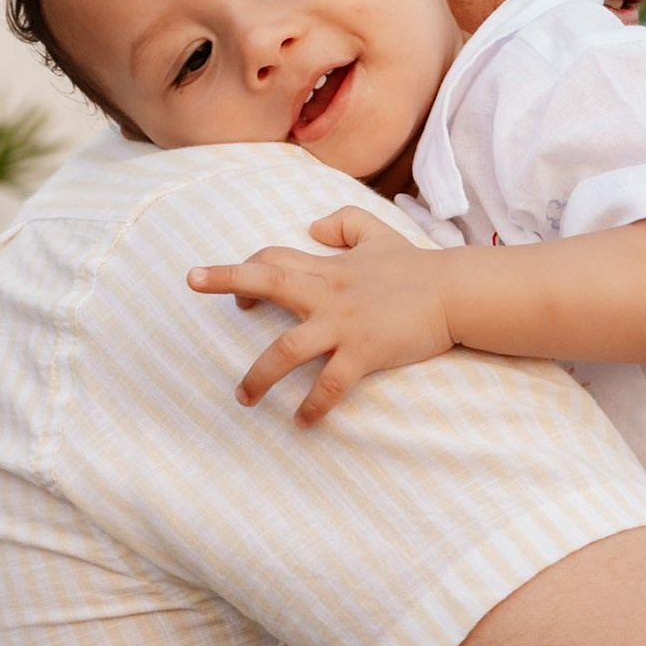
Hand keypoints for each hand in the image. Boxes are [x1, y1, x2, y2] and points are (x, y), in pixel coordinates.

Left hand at [187, 207, 454, 424]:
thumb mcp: (377, 234)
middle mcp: (327, 294)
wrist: (455, 292)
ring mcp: (344, 325)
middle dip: (228, 280)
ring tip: (243, 398)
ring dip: (259, 375)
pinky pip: (330, 385)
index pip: (273, 260)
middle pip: (267, 281)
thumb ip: (343, 224)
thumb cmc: (416, 266)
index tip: (235, 294)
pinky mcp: (364, 353)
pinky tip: (303, 422)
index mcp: (327, 268)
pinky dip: (314, 405)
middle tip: (191, 281)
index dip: (246, 272)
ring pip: (286, 349)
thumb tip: (311, 229)